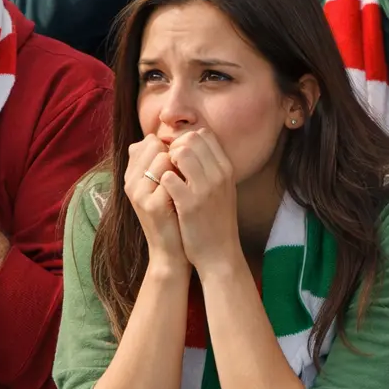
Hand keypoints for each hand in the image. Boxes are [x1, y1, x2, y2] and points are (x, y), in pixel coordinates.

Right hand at [124, 135, 187, 269]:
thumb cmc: (173, 214)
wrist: (174, 251)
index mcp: (132, 175)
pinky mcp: (151, 205)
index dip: (171, 148)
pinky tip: (188, 196)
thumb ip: (158, 162)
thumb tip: (159, 136)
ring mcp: (139, 193)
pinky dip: (184, 182)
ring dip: (181, 167)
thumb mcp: (163, 185)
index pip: (149, 141)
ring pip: (163, 157)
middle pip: (154, 145)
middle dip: (176, 155)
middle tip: (185, 176)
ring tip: (186, 186)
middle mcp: (130, 182)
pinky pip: (171, 177)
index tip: (181, 165)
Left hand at [166, 129, 240, 276]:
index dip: (186, 140)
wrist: (219, 253)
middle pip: (192, 139)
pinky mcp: (190, 204)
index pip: (205, 135)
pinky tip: (164, 191)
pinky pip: (169, 177)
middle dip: (174, 147)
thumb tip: (190, 145)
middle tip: (169, 166)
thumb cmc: (216, 220)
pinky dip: (162, 179)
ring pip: (181, 153)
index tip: (178, 156)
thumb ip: (211, 167)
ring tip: (166, 177)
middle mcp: (219, 174)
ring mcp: (205, 188)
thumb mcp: (222, 189)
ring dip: (168, 161)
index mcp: (227, 169)